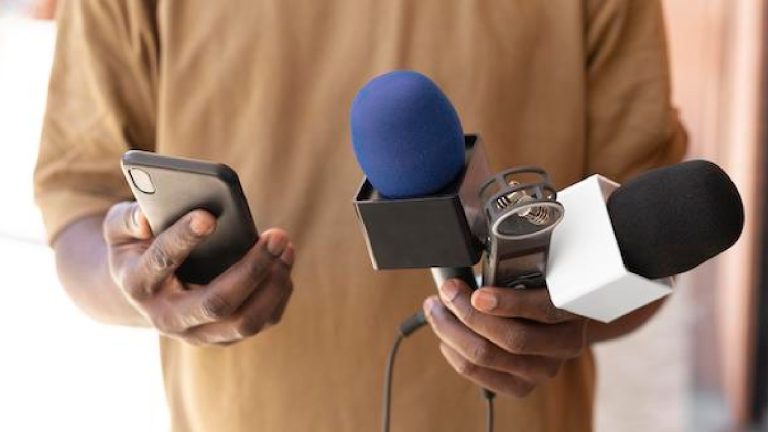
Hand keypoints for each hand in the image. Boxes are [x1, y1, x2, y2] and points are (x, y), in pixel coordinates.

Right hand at [103, 201, 293, 345]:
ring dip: (273, 283)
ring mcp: (197, 333)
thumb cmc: (137, 246)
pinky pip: (261, 321)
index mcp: (138, 284)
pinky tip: (285, 261)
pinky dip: (279, 292)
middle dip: (252, 268)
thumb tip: (146, 218)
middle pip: (216, 303)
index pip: (162, 262)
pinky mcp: (224, 336)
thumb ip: (127, 218)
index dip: (183, 238)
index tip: (209, 215)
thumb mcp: (119, 228)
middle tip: (277, 235)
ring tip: (285, 246)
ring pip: (245, 321)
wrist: (145, 289)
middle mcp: (167, 318)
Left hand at [423, 279, 585, 397]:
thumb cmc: (537, 289)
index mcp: (573, 312)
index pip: (544, 310)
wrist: (555, 323)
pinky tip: (445, 336)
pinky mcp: (522, 387)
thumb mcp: (536, 273)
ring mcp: (544, 370)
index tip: (477, 294)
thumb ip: (512, 270)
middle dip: (469, 313)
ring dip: (452, 330)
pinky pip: (478, 374)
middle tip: (447, 292)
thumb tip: (466, 262)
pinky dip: (454, 352)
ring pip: (488, 356)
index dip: (509, 303)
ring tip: (436, 309)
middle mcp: (564, 345)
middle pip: (511, 339)